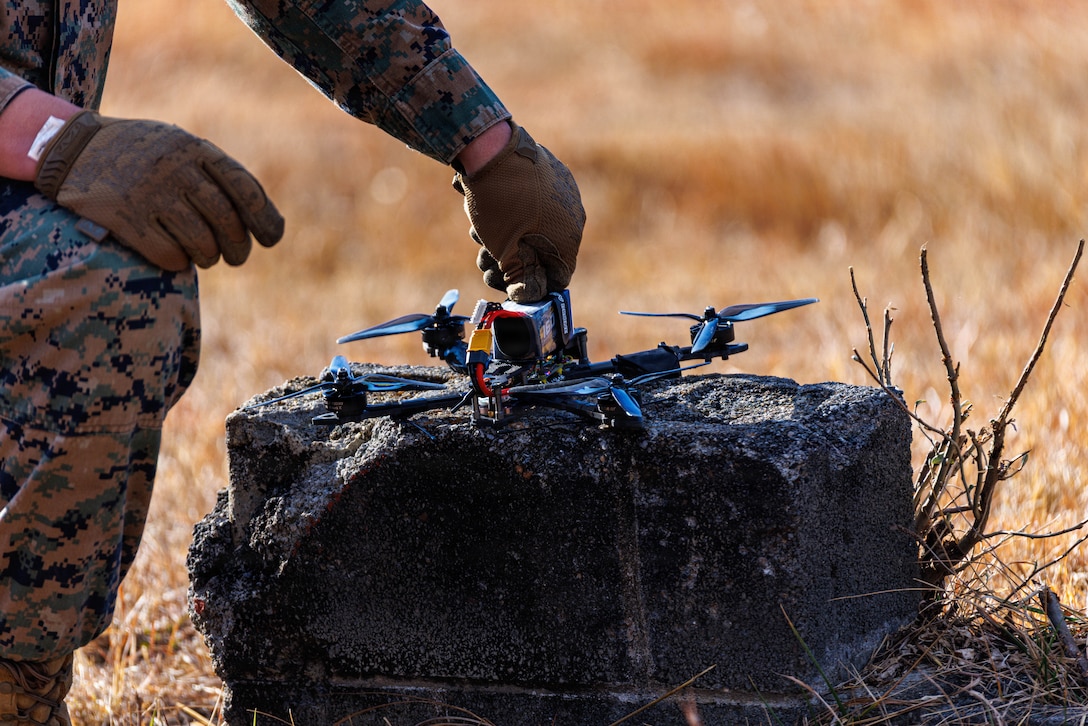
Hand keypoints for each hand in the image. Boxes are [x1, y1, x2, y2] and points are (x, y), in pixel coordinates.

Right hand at [34, 110, 283, 269]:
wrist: (71, 148)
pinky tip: (177, 258)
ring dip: (209, 257)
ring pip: (202, 243)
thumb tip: (265, 218)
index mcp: (194, 149)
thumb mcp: (177, 146)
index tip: (272, 238)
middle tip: (236, 256)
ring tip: (207, 257)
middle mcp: (175, 168)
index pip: (246, 189)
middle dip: (239, 247)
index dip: (266, 219)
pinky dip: (179, 263)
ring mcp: (150, 192)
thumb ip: (214, 173)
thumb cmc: (138, 153)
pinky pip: (170, 255)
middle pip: (228, 222)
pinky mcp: (125, 216)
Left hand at [453, 122, 583, 302]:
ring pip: (531, 227)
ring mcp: (560, 189)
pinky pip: (529, 203)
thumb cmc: (499, 203)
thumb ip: (518, 277)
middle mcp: (572, 213)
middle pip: (541, 252)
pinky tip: (484, 207)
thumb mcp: (504, 250)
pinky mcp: (546, 171)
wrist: (488, 145)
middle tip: (484, 259)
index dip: (531, 285)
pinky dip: (509, 212)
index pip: (558, 277)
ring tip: (478, 229)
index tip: (507, 283)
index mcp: (569, 236)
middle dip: (510, 260)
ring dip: (504, 236)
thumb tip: (527, 295)